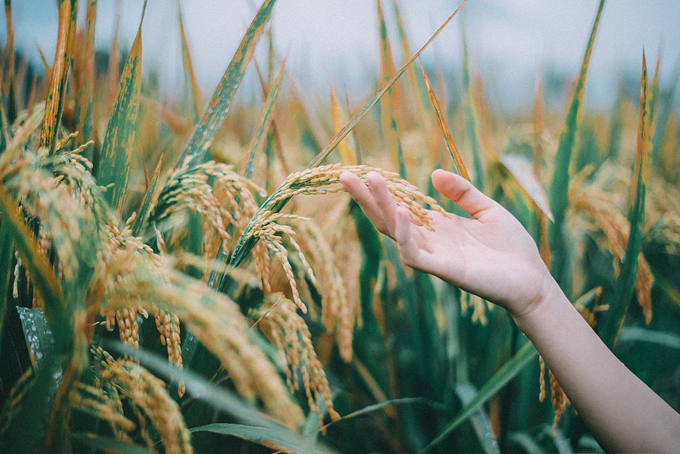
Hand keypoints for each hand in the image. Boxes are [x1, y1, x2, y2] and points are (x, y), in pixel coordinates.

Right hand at [340, 169, 554, 316]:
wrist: (533, 279)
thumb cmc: (512, 248)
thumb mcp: (486, 209)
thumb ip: (462, 192)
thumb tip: (433, 173)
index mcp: (438, 227)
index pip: (401, 207)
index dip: (383, 191)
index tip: (363, 170)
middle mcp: (430, 242)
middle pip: (389, 218)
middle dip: (367, 197)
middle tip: (345, 174)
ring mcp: (434, 256)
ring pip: (396, 232)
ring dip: (381, 207)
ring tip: (369, 181)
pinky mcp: (445, 270)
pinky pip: (416, 254)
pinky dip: (405, 234)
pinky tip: (400, 212)